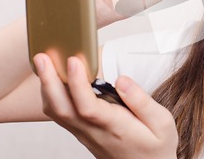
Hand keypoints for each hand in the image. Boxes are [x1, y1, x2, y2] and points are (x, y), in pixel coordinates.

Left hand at [33, 54, 177, 158]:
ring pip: (57, 113)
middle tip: (41, 57)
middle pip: (62, 109)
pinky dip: (53, 95)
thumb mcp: (162, 123)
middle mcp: (95, 132)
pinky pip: (61, 115)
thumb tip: (122, 80)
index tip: (74, 60)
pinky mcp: (83, 133)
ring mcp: (86, 134)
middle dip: (49, 81)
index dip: (77, 84)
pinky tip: (55, 80)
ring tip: (44, 63)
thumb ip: (142, 101)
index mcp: (116, 127)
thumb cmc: (157, 146)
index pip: (88, 107)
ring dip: (47, 87)